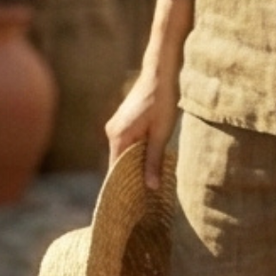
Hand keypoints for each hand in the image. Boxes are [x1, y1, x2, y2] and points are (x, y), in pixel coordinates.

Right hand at [105, 68, 179, 189]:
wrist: (161, 72)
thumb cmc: (162, 101)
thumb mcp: (161, 133)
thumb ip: (154, 160)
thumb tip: (151, 187)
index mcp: (118, 137)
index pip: (115, 170)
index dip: (123, 186)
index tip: (131, 203)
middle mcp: (113, 132)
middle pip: (119, 162)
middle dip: (131, 177)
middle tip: (145, 197)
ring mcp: (117, 125)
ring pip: (125, 152)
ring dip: (137, 164)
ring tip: (150, 182)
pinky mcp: (125, 120)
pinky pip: (128, 143)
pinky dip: (138, 152)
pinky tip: (151, 160)